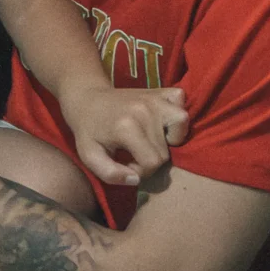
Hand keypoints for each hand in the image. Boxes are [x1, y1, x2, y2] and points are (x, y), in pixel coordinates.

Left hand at [57, 83, 189, 187]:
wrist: (87, 99)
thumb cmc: (89, 130)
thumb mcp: (90, 156)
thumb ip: (110, 174)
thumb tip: (136, 179)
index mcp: (127, 127)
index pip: (152, 162)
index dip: (141, 170)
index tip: (128, 164)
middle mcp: (145, 110)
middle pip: (165, 151)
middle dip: (151, 159)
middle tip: (135, 153)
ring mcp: (155, 98)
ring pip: (181, 124)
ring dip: (170, 137)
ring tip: (153, 139)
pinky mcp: (162, 90)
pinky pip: (181, 101)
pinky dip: (176, 112)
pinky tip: (161, 121)